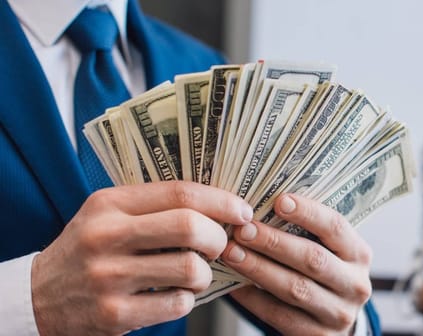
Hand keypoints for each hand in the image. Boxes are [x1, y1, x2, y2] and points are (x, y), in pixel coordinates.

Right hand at [31, 182, 252, 334]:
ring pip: (191, 269)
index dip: (221, 202)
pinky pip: (178, 304)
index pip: (180, 193)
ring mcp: (109, 277)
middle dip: (218, 238)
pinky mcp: (114, 313)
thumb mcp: (108, 213)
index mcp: (109, 204)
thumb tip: (220, 204)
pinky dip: (186, 300)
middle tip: (219, 246)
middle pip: (190, 227)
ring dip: (204, 274)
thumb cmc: (87, 249)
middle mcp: (106, 236)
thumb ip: (154, 204)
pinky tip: (173, 295)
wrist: (38, 296)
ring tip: (193, 274)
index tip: (241, 211)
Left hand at [222, 194, 371, 334]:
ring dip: (259, 269)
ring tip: (232, 253)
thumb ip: (308, 232)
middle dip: (274, 242)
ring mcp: (339, 314)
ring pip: (295, 288)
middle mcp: (355, 284)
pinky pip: (281, 315)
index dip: (308, 213)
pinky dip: (254, 299)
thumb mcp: (330, 251)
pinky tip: (235, 285)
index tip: (280, 201)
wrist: (336, 321)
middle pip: (312, 259)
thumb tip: (262, 205)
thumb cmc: (325, 275)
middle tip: (243, 230)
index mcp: (359, 254)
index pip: (336, 227)